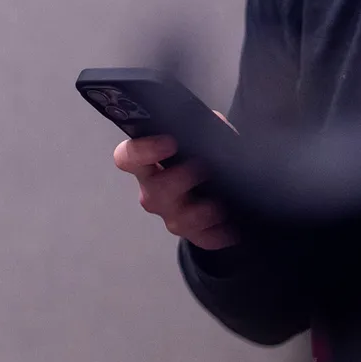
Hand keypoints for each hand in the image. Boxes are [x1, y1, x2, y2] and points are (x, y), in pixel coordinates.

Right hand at [113, 125, 236, 249]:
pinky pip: (204, 238)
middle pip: (153, 189)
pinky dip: (221, 232)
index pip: (128, 156)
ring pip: (179, 218)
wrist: (217, 191)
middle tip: (203, 167)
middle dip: (181, 178)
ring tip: (221, 201)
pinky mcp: (192, 234)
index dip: (144, 150)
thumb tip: (213, 123)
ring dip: (205, 209)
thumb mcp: (205, 136)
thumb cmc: (204, 160)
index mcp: (149, 163)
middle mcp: (153, 190)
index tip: (169, 142)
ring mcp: (171, 214)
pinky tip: (231, 223)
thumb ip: (205, 127)